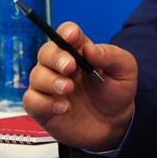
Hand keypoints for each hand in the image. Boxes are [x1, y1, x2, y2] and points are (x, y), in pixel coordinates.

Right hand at [23, 22, 137, 150]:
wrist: (114, 125)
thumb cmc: (117, 93)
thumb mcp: (125, 70)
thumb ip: (111, 56)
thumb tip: (90, 48)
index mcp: (80, 51)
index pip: (66, 33)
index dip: (66, 32)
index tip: (72, 37)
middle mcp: (60, 66)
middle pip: (46, 52)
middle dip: (55, 57)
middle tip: (70, 67)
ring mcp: (50, 86)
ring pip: (36, 75)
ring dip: (51, 81)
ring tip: (68, 90)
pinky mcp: (43, 107)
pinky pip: (31, 100)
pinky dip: (44, 103)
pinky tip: (63, 108)